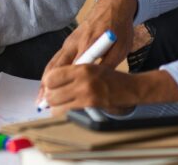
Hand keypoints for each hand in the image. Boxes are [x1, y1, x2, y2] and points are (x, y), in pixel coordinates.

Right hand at [37, 0, 137, 104]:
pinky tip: (48, 83)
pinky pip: (56, 59)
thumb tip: (99, 83)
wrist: (113, 6)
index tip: (56, 100)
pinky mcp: (69, 41)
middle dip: (46, 86)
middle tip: (41, 103)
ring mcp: (69, 41)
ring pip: (52, 63)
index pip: (70, 69)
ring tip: (40, 97)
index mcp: (87, 44)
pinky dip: (50, 72)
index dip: (62, 86)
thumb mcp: (120, 48)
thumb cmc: (119, 28)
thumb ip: (108, 64)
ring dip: (45, 80)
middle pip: (55, 67)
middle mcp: (74, 43)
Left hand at [40, 65, 177, 115]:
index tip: (50, 85)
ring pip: (57, 103)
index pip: (52, 76)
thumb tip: (50, 81)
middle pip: (52, 92)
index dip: (48, 82)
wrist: (130, 88)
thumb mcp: (91, 67)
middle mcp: (82, 80)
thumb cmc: (110, 77)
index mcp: (82, 67)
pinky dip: (63, 111)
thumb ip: (71, 72)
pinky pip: (67, 111)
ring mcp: (86, 94)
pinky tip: (66, 108)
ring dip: (55, 105)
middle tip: (52, 96)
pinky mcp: (89, 105)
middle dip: (49, 96)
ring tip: (59, 102)